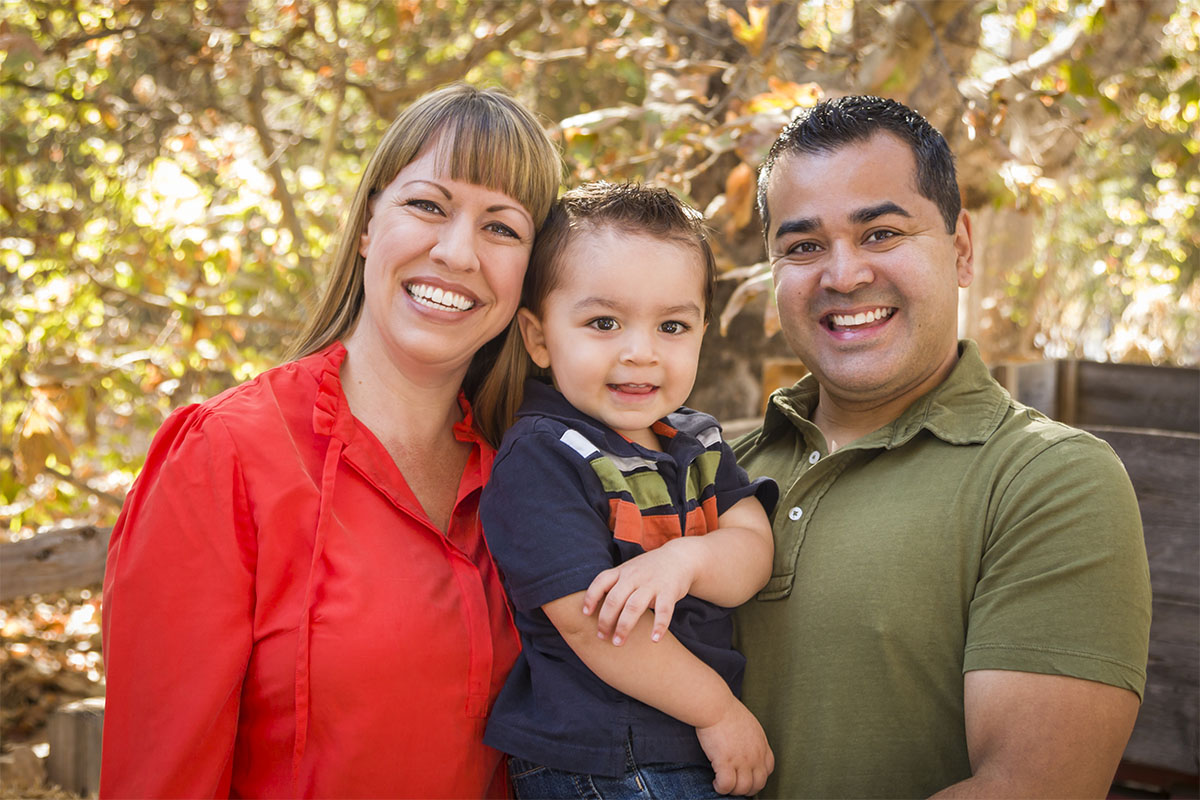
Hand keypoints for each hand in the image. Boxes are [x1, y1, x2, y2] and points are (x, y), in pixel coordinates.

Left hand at [581, 540, 700, 644]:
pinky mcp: (669, 591)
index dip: (591, 597)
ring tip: (618, 643)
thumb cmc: (649, 569)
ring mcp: (652, 583)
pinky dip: (659, 626)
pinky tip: (654, 639)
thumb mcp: (629, 571)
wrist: (680, 557)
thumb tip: (593, 609)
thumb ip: (615, 585)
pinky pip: (663, 610)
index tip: (585, 614)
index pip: (601, 581)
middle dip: (605, 620)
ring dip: (624, 626)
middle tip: (601, 637)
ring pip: (634, 606)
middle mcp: (634, 576)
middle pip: (614, 599)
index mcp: (622, 572)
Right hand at [695, 698, 773, 795]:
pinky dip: (721, 788)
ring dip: (733, 790)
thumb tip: (743, 744)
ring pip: (743, 788)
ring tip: (723, 784)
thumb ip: (750, 737)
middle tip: (735, 785)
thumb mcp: (748, 723)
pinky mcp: (726, 762)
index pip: (768, 769)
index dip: (758, 776)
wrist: (715, 705)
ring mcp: (742, 760)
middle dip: (747, 788)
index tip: (747, 776)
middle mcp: (755, 755)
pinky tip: (715, 782)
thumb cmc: (726, 709)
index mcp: (761, 744)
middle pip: (758, 784)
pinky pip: (727, 785)